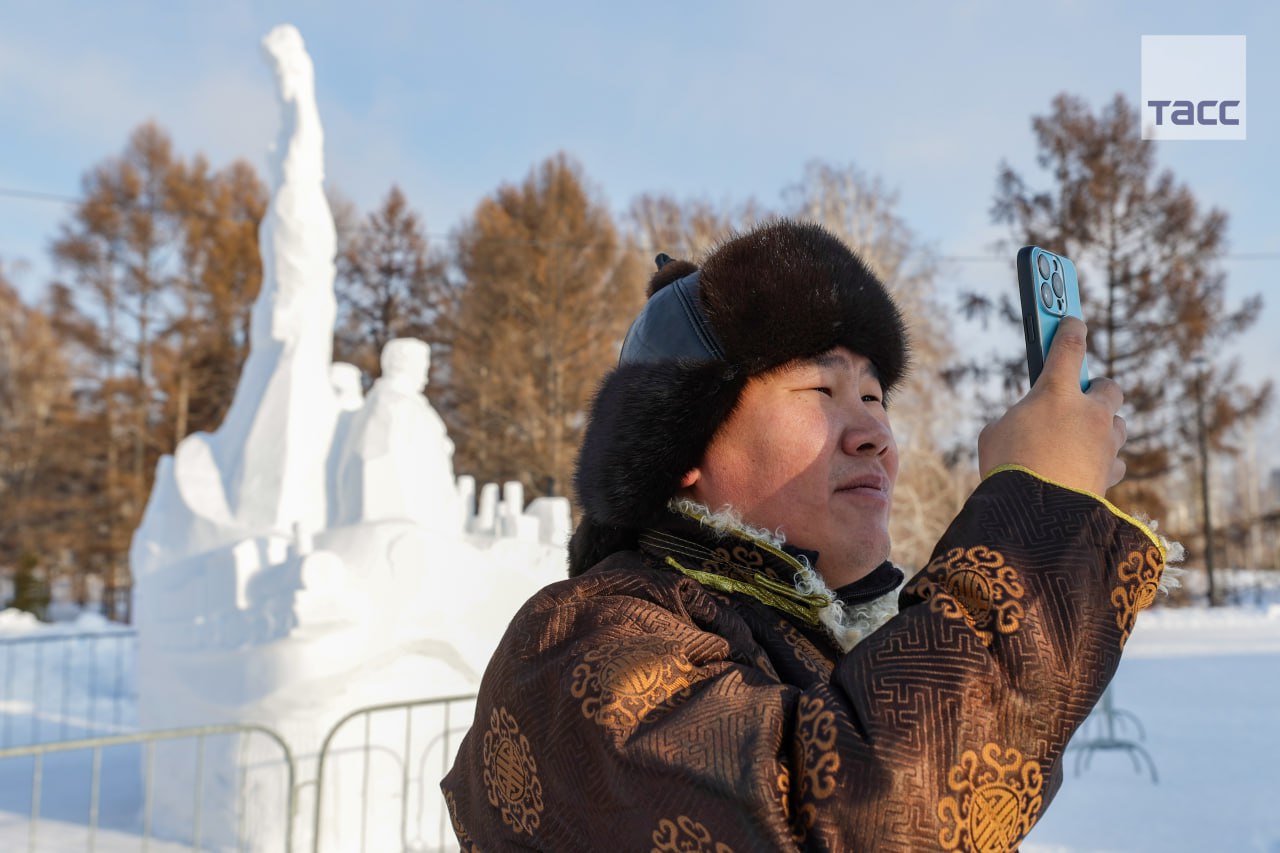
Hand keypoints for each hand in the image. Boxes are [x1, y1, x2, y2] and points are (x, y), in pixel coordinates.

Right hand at [978, 317, 1125, 494]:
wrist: (1037, 517)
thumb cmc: (1007, 469)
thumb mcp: (995, 435)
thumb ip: (1016, 421)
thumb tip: (1027, 427)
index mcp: (1056, 392)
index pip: (1069, 347)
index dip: (1070, 330)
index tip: (1072, 321)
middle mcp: (1089, 413)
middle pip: (1109, 386)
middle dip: (1096, 390)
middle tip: (1078, 398)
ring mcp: (1105, 443)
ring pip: (1118, 424)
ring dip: (1103, 427)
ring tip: (1081, 439)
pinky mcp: (1112, 473)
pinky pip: (1116, 460)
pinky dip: (1104, 461)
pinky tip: (1087, 468)